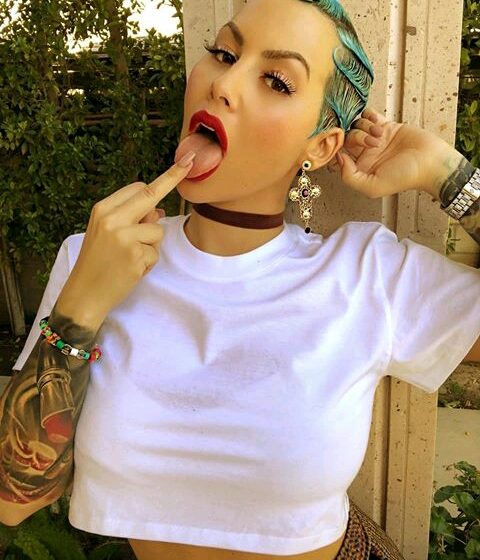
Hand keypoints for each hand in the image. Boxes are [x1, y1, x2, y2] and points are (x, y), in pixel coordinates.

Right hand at [54, 154, 195, 330]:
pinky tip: (132, 270)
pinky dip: (148, 263)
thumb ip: (131, 219)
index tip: (183, 163)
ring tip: (131, 258)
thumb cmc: (97, 262)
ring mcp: (124, 237)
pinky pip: (155, 253)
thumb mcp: (106, 234)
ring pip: (158, 231)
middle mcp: (113, 219)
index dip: (163, 179)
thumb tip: (158, 211)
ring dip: (152, 246)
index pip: (138, 188)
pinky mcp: (135, 255)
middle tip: (188, 163)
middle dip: (172, 179)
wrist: (85, 293)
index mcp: (103, 209)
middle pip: (150, 196)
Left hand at [329, 107, 463, 198]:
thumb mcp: (373, 187)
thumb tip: (338, 159)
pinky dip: (370, 116)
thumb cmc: (405, 177)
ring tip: (381, 135)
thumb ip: (350, 177)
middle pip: (346, 138)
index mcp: (360, 169)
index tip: (343, 147)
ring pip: (356, 125)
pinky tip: (379, 124)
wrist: (430, 161)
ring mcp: (375, 139)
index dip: (337, 150)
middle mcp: (365, 154)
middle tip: (373, 142)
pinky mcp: (386, 126)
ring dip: (365, 127)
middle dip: (356, 137)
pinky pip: (369, 115)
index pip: (338, 157)